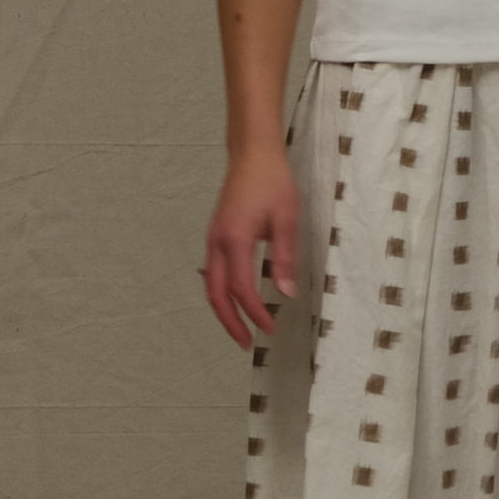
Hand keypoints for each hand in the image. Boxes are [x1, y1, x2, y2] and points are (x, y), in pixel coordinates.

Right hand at [202, 151, 299, 348]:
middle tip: (245, 344)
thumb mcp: (287, 219)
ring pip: (211, 285)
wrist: (252, 154)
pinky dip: (220, 293)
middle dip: (230, 322)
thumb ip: (285, 257)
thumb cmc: (273, 182)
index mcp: (235, 240)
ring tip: (240, 329)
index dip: (255, 313)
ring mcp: (213, 239)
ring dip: (224, 310)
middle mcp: (218, 243)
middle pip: (216, 294)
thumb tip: (285, 293)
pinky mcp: (216, 236)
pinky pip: (213, 273)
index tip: (270, 329)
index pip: (242, 289)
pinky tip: (233, 300)